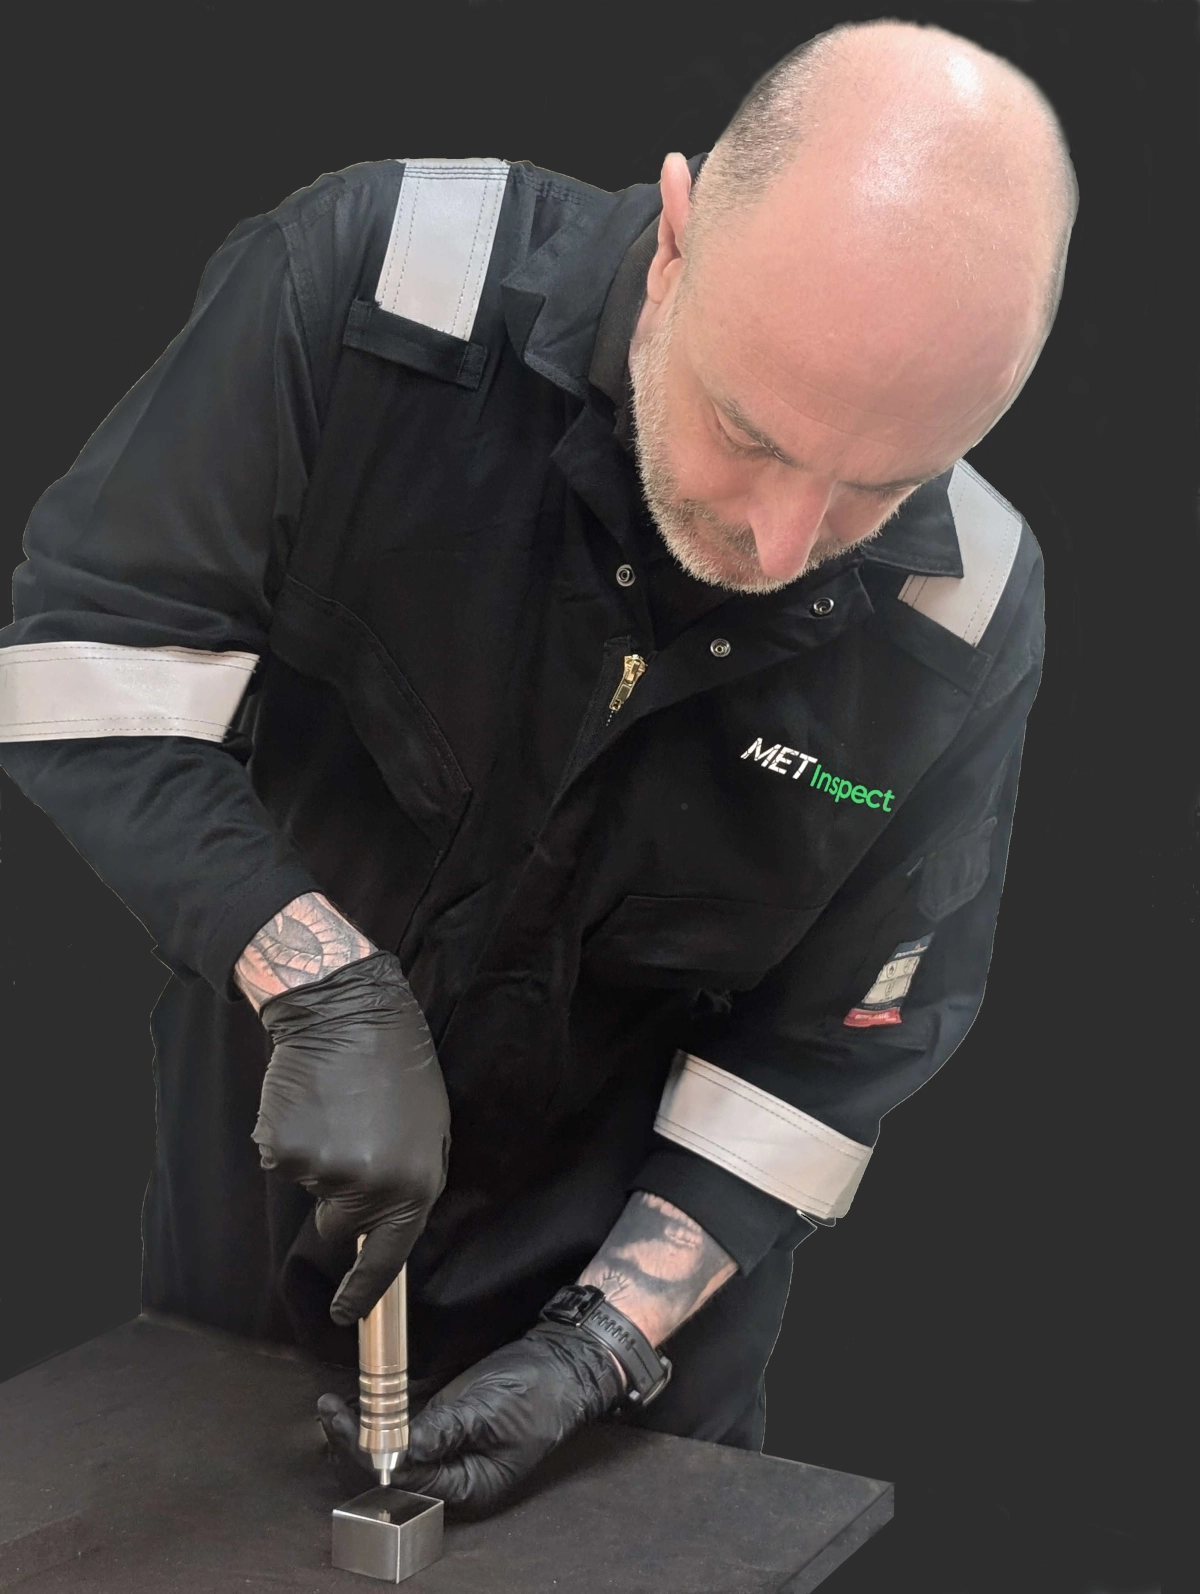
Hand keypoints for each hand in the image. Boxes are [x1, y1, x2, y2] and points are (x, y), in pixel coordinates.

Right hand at [253, 949, 449, 1323]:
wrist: (347, 1011)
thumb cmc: (398, 1064)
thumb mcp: (432, 1127)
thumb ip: (413, 1182)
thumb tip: (387, 1224)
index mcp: (413, 1184)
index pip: (387, 1257)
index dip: (362, 1291)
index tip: (343, 1314)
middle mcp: (367, 1187)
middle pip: (340, 1222)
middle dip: (342, 1195)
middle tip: (353, 1137)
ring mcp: (320, 1169)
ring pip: (310, 1184)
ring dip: (320, 1154)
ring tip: (339, 1105)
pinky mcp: (280, 1148)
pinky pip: (282, 1158)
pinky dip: (292, 1136)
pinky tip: (312, 1101)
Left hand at [317, 1322, 623, 1517]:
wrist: (564, 1363)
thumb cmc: (536, 1391)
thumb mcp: (488, 1410)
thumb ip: (442, 1429)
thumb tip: (397, 1447)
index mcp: (469, 1488)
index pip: (405, 1480)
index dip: (368, 1455)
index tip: (343, 1425)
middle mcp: (454, 1477)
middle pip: (392, 1474)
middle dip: (356, 1447)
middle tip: (328, 1412)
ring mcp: (448, 1451)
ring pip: (393, 1454)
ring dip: (362, 1433)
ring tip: (332, 1409)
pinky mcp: (447, 1427)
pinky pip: (405, 1432)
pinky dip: (380, 1420)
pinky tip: (358, 1403)